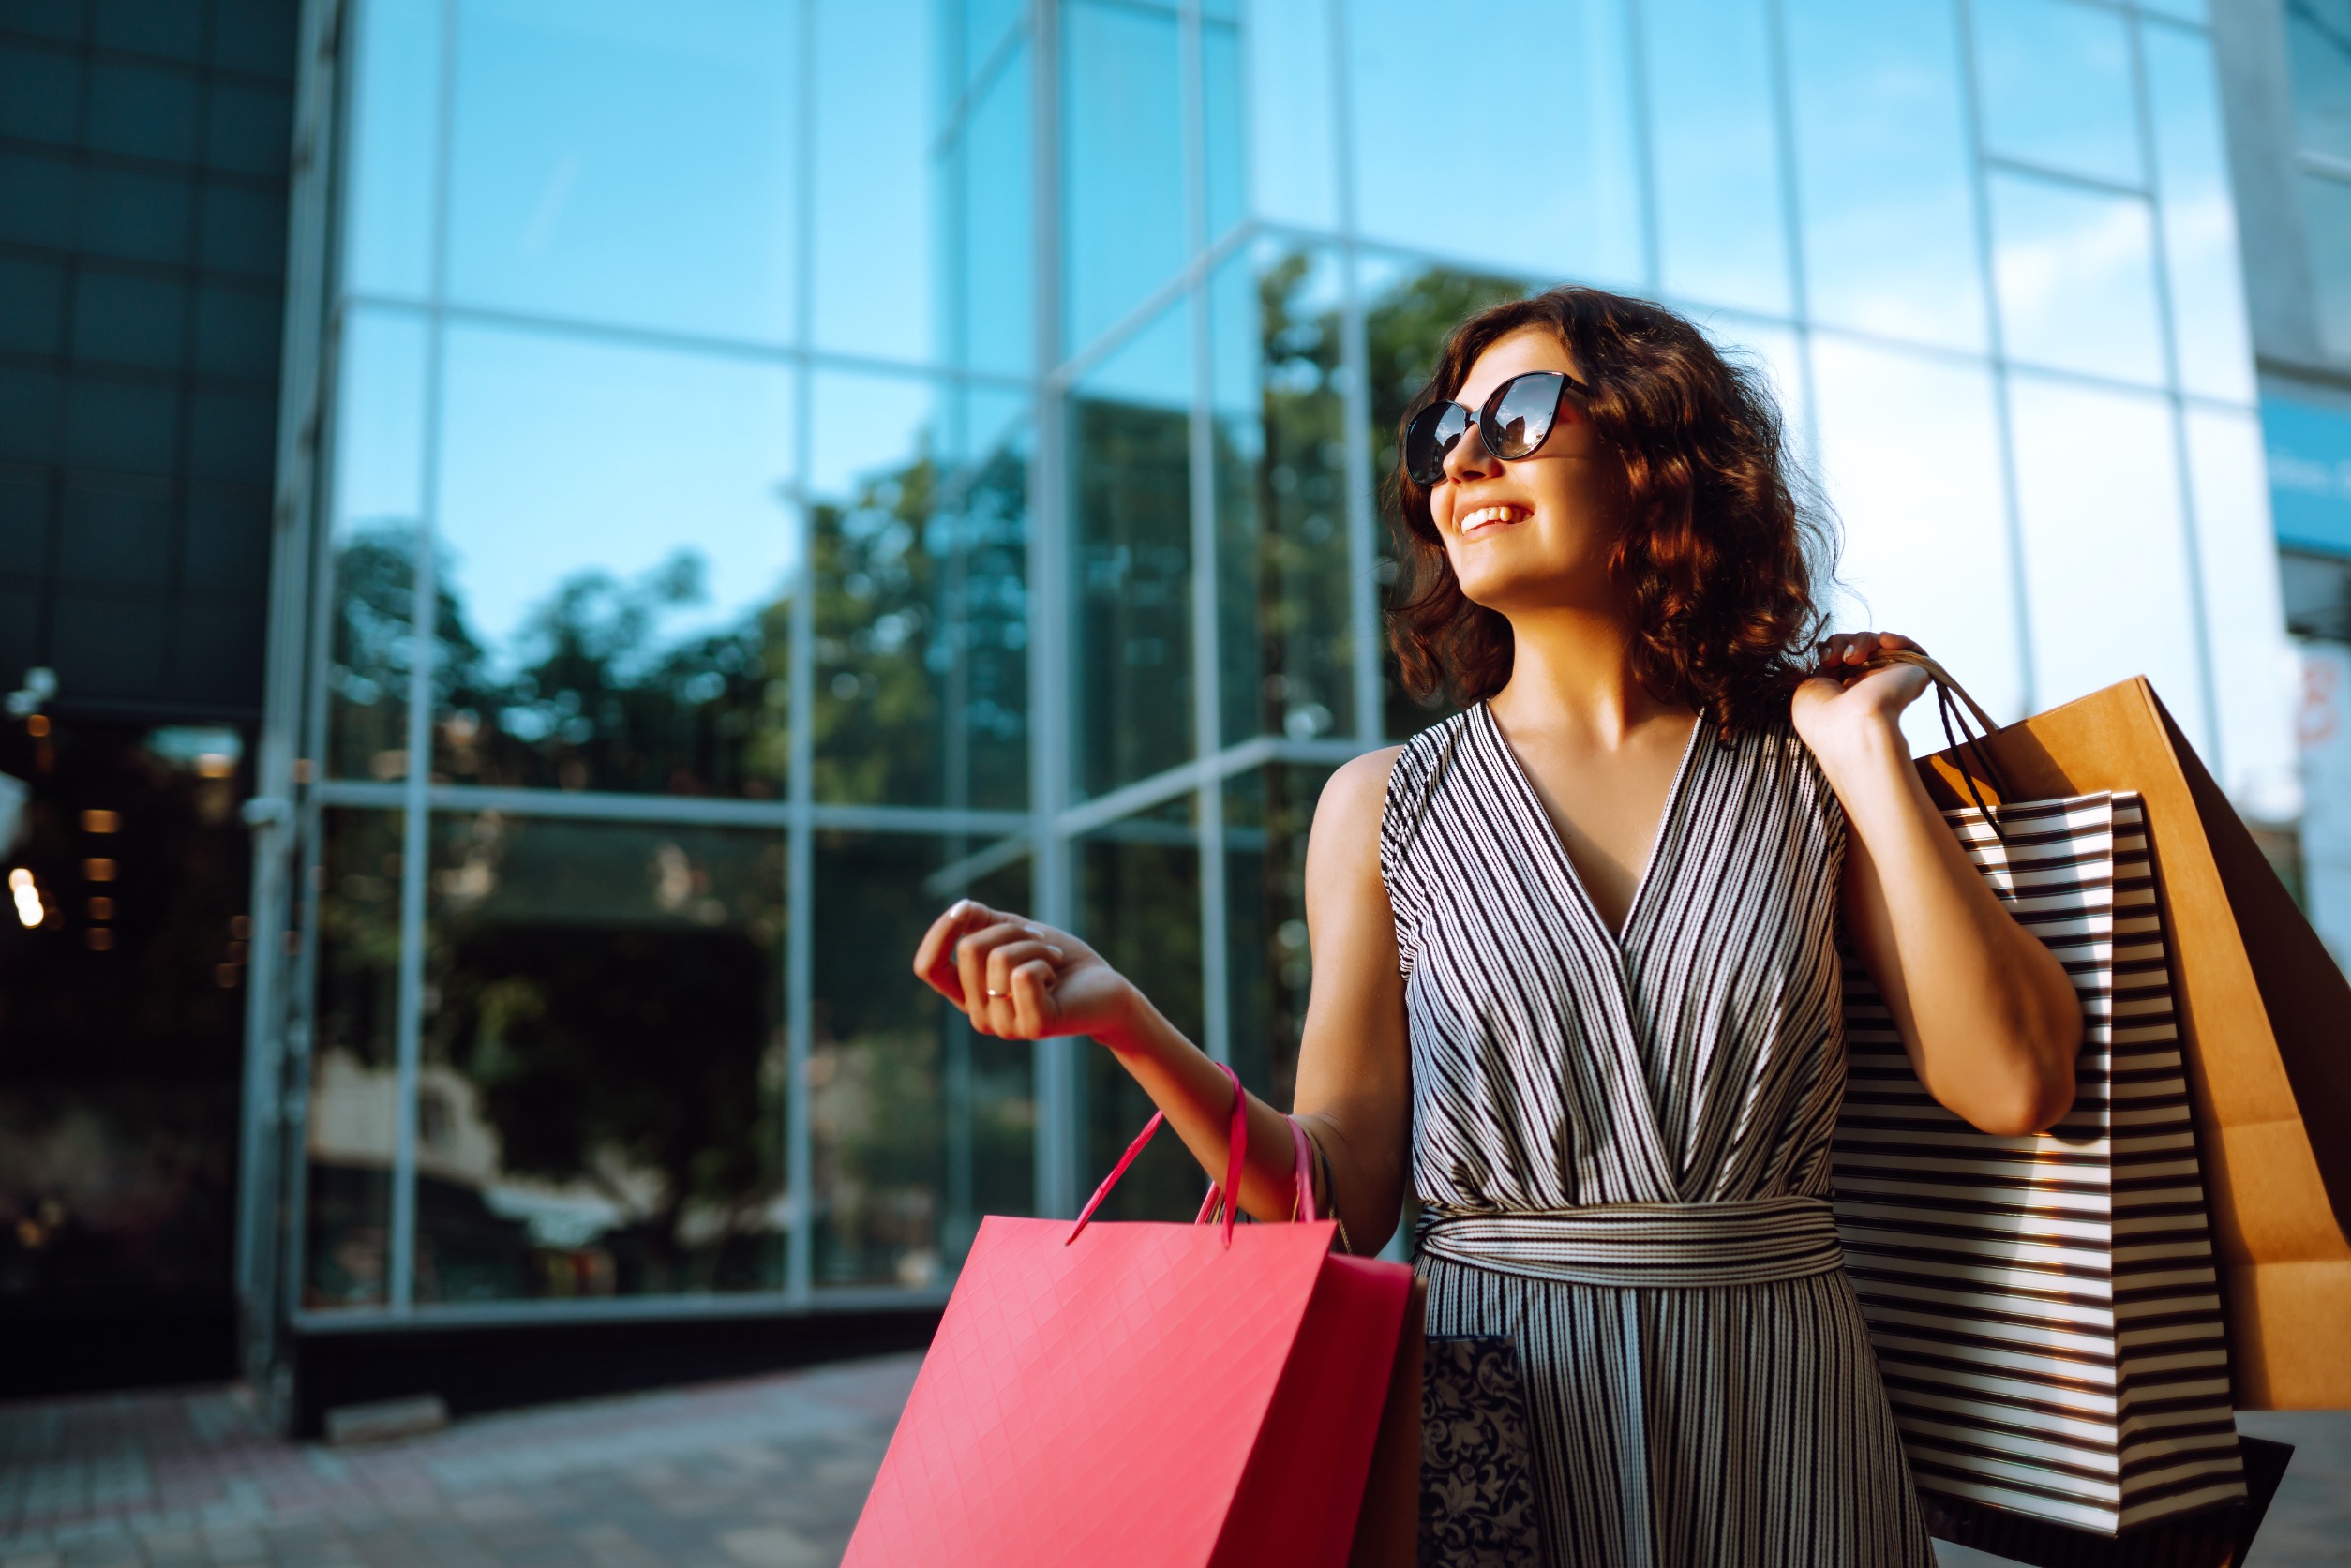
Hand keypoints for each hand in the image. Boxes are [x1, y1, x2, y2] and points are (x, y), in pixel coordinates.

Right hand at [911, 899, 1135, 1041]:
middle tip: (1039, 943)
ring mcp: (1005, 1026)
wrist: (1107, 989)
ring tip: (1053, 961)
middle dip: (1010, 930)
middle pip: (969, 949)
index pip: (929, 968)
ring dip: (1035, 946)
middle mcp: (980, 1016)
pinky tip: (1058, 976)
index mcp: (969, 996)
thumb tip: (959, 909)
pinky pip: (1023, 974)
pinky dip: (1047, 960)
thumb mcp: (1015, 934)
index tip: (966, 910)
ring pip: (999, 958)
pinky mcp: (1033, 1026)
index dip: (940, 933)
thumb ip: (983, 922)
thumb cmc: (1060, 962)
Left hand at [1791, 630, 1929, 761]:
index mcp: (1843, 691)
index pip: (1841, 657)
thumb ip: (1821, 672)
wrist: (1852, 726)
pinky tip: (1885, 641)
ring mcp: (1890, 679)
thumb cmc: (1823, 717)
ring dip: (1863, 641)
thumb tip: (1831, 658)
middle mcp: (1867, 685)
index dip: (1832, 648)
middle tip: (1837, 659)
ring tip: (1854, 657)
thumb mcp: (1808, 690)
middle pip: (1857, 646)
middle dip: (1843, 642)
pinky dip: (1897, 639)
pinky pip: (1909, 648)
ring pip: (1878, 643)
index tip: (1826, 658)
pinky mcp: (1912, 674)